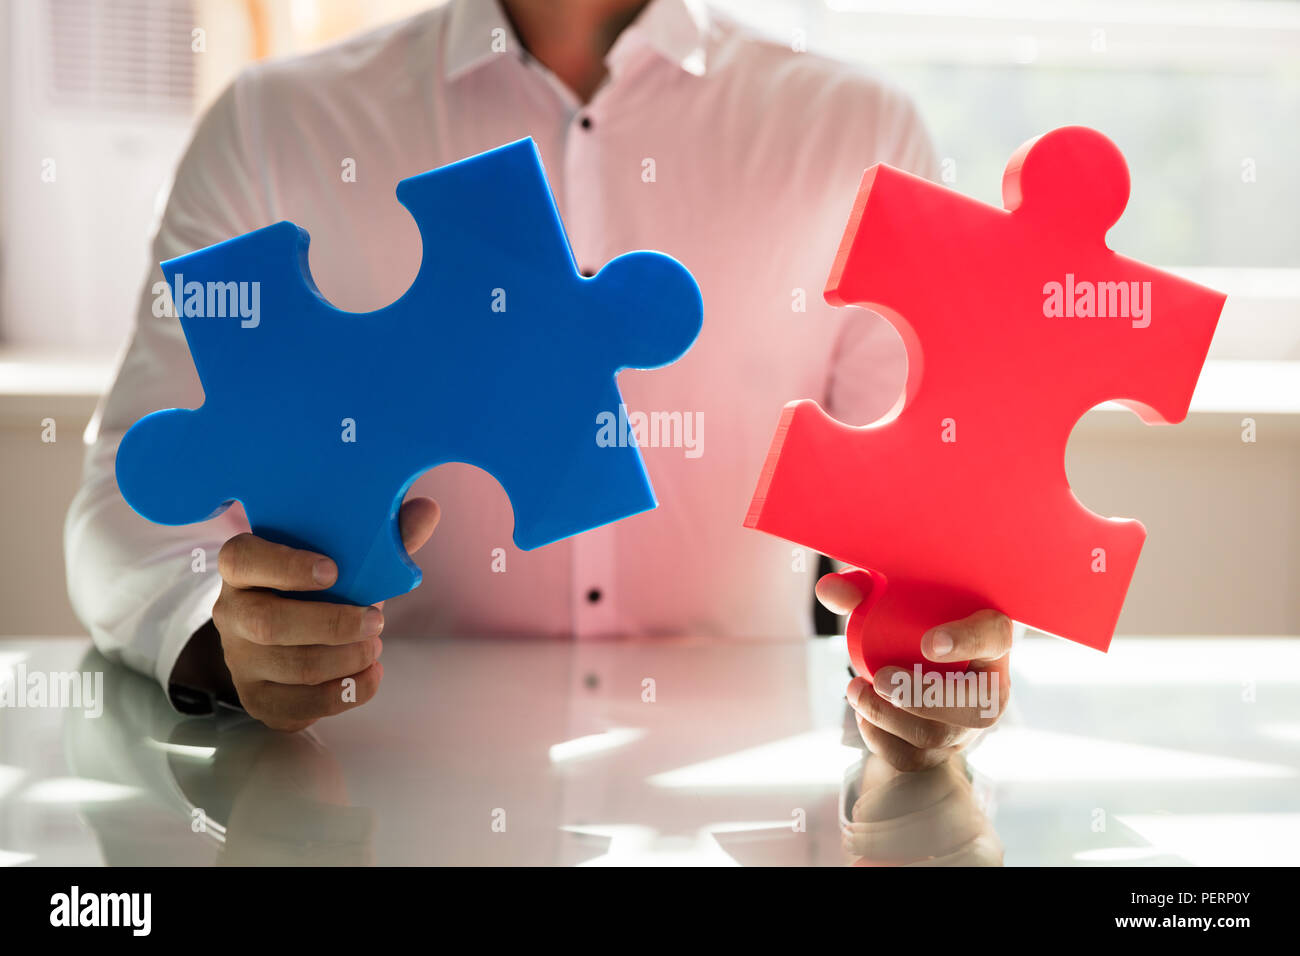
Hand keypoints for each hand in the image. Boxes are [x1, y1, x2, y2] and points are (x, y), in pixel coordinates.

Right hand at [211, 497, 439, 731]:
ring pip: (292, 666)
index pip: (243, 559)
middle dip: (333, 625)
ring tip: (374, 648)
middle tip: (377, 622)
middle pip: (269, 623)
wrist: (297, 638)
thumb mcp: (347, 560)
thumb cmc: (321, 590)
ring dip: (346, 659)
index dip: (285, 565)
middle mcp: (231, 613)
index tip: (334, 571)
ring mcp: (240, 660)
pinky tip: (369, 675)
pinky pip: (297, 706)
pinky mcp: (258, 698)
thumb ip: (383, 536)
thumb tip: (427, 509)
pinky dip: (343, 694)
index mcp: (244, 568)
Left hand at [816, 571, 1012, 771]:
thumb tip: (831, 590)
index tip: (928, 643)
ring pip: (939, 737)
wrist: (920, 658)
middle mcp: (992, 687)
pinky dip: (882, 741)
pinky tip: (863, 715)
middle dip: (924, 698)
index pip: (994, 636)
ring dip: (890, 718)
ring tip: (856, 691)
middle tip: (881, 678)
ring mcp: (969, 726)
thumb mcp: (895, 593)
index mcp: (991, 636)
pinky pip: (914, 758)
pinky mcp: (942, 750)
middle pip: (976, 708)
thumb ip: (865, 587)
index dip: (968, 642)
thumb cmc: (914, 616)